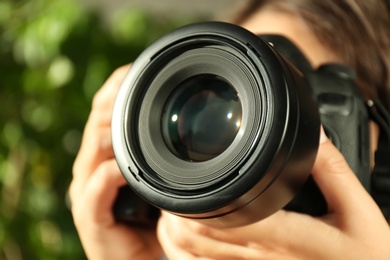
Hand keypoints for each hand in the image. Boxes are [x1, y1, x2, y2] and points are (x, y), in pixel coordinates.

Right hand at [69, 65, 161, 259]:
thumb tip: (186, 127)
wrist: (137, 257)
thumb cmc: (148, 217)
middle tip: (131, 82)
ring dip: (107, 132)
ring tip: (124, 116)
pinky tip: (122, 169)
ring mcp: (87, 190)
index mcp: (105, 155)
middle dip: (112, 102)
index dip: (115, 90)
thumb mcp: (156, 179)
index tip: (133, 70)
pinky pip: (96, 190)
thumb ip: (159, 154)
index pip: (103, 113)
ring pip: (92, 150)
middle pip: (96, 124)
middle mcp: (92, 168)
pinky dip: (108, 177)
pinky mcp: (89, 215)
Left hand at [157, 129, 389, 259]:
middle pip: (196, 236)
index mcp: (282, 235)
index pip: (222, 215)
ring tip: (174, 209)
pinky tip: (187, 237)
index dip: (193, 199)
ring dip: (176, 233)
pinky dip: (187, 253)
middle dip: (175, 212)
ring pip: (195, 256)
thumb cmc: (363, 257)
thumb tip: (314, 135)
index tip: (184, 175)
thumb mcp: (357, 210)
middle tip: (172, 187)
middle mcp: (259, 256)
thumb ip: (333, 169)